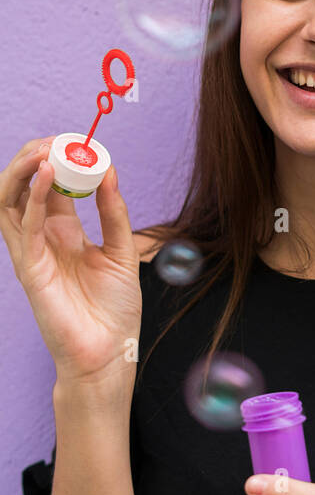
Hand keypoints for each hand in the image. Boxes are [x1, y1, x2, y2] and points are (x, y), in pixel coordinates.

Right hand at [0, 136, 141, 383]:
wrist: (108, 354)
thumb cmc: (114, 309)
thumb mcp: (122, 251)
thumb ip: (114, 213)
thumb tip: (110, 171)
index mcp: (64, 231)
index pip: (52, 184)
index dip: (60, 158)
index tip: (79, 140)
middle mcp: (42, 237)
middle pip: (23, 185)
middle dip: (34, 156)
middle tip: (57, 140)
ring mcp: (31, 252)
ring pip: (8, 200)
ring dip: (21, 170)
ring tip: (43, 149)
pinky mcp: (29, 268)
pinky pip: (23, 226)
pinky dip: (32, 197)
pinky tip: (46, 176)